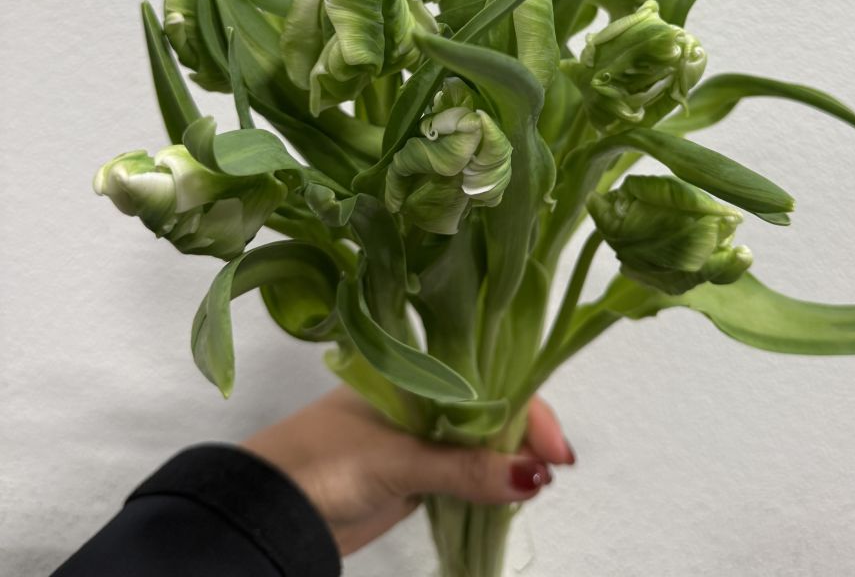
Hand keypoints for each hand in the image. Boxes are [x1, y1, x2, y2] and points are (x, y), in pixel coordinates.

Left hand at [240, 386, 574, 555]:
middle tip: (553, 469)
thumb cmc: (319, 463)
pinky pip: (467, 472)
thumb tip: (533, 476)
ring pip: (482, 441)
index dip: (526, 406)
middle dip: (525, 435)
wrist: (269, 512)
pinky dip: (490, 482)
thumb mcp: (397, 460)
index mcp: (415, 371)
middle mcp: (423, 396)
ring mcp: (421, 435)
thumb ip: (464, 468)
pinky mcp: (416, 473)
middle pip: (492, 406)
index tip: (555, 448)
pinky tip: (511, 492)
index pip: (488, 375)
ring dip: (510, 460)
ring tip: (536, 484)